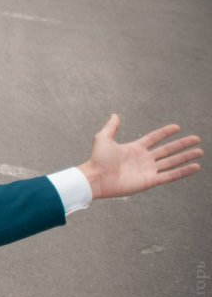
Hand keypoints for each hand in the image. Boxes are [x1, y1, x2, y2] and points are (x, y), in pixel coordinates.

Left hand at [78, 114, 202, 199]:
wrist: (96, 178)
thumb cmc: (98, 159)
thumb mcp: (103, 138)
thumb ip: (111, 127)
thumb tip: (115, 115)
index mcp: (135, 148)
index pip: (154, 138)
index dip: (165, 133)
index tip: (177, 127)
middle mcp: (144, 159)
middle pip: (167, 150)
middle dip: (182, 144)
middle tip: (197, 139)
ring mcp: (148, 170)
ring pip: (172, 162)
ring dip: (186, 157)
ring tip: (200, 151)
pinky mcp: (150, 181)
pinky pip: (171, 175)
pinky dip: (183, 171)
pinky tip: (195, 167)